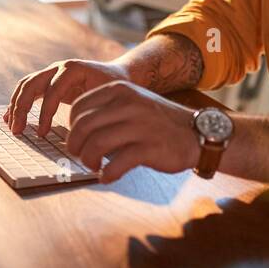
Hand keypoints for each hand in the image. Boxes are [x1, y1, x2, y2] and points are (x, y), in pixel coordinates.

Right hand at [4, 58, 130, 136]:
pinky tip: (10, 117)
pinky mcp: (49, 81)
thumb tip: (82, 133)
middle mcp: (59, 67)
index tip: (42, 134)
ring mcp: (52, 72)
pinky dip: (18, 102)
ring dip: (16, 105)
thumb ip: (95, 110)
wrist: (119, 74)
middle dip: (22, 108)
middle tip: (18, 131)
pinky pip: (29, 89)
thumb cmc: (117, 87)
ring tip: (12, 126)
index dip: (45, 113)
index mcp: (73, 69)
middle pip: (32, 84)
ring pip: (26, 85)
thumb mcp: (110, 97)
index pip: (52, 91)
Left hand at [66, 80, 199, 183]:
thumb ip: (106, 110)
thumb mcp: (133, 103)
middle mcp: (128, 104)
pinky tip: (107, 177)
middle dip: (75, 146)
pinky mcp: (149, 148)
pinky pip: (116, 164)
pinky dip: (107, 174)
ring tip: (94, 167)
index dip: (71, 127)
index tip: (78, 140)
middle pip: (82, 126)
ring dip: (88, 161)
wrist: (197, 133)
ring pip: (95, 144)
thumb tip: (75, 130)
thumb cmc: (159, 122)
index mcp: (119, 90)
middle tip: (80, 156)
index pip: (78, 106)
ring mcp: (139, 125)